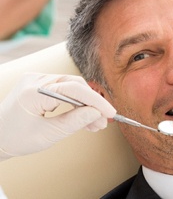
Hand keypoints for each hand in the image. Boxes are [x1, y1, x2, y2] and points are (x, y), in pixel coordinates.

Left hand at [0, 73, 115, 160]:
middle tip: (103, 120)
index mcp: (33, 92)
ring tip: (95, 123)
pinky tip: (84, 116)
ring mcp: (37, 81)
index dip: (96, 101)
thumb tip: (96, 113)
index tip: (110, 112)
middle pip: (75, 85)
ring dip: (86, 104)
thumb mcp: (47, 135)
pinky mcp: (39, 85)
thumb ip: (74, 122)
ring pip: (72, 87)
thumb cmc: (15, 139)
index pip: (74, 89)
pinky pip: (64, 90)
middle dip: (92, 103)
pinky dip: (75, 103)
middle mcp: (35, 80)